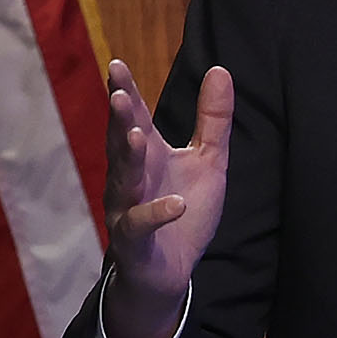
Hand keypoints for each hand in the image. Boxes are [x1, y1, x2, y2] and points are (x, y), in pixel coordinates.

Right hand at [101, 59, 232, 337]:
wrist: (169, 272)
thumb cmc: (183, 211)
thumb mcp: (207, 162)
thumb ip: (213, 120)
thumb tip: (220, 69)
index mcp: (146, 155)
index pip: (133, 118)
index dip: (126, 92)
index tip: (116, 65)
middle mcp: (130, 178)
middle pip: (122, 144)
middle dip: (119, 120)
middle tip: (119, 94)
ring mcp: (128, 209)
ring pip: (125, 182)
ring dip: (129, 159)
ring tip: (136, 137)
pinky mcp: (135, 243)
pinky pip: (141, 226)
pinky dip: (157, 214)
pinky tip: (175, 204)